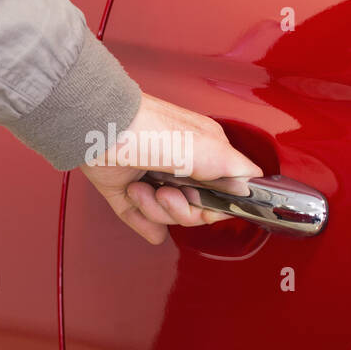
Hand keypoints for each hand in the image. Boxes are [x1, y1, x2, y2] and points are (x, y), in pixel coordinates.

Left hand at [79, 93, 262, 245]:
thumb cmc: (148, 128)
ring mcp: (152, 177)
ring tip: (140, 188)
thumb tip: (252, 188)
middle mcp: (180, 165)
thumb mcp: (206, 147)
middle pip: (194, 210)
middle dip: (179, 209)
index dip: (215, 206)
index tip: (204, 202)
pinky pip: (139, 218)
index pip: (224, 194)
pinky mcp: (125, 188)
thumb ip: (235, 169)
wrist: (97, 128)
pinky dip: (141, 221)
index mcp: (204, 152)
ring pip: (166, 216)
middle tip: (167, 193)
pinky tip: (142, 216)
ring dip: (152, 208)